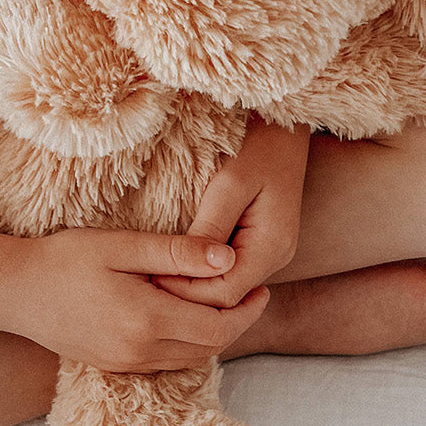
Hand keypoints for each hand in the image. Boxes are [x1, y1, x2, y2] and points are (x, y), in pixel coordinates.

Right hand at [0, 225, 269, 371]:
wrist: (13, 292)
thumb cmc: (64, 259)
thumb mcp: (121, 246)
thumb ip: (176, 254)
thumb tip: (227, 259)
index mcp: (147, 320)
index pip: (219, 328)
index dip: (247, 311)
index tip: (261, 286)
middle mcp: (140, 351)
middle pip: (210, 348)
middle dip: (237, 323)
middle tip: (251, 293)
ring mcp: (125, 363)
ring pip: (190, 358)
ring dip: (214, 335)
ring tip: (225, 302)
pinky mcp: (113, 365)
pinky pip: (166, 362)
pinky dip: (187, 343)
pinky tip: (187, 315)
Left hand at [153, 118, 310, 309]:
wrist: (284, 126)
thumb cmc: (257, 145)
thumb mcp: (229, 182)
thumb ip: (210, 226)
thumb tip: (190, 266)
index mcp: (272, 245)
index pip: (225, 293)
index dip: (185, 290)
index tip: (148, 273)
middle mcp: (276, 258)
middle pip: (226, 298)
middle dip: (185, 293)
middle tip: (142, 278)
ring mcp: (270, 254)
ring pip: (227, 289)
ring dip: (191, 285)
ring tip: (153, 272)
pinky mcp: (260, 247)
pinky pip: (229, 273)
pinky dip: (201, 273)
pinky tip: (175, 262)